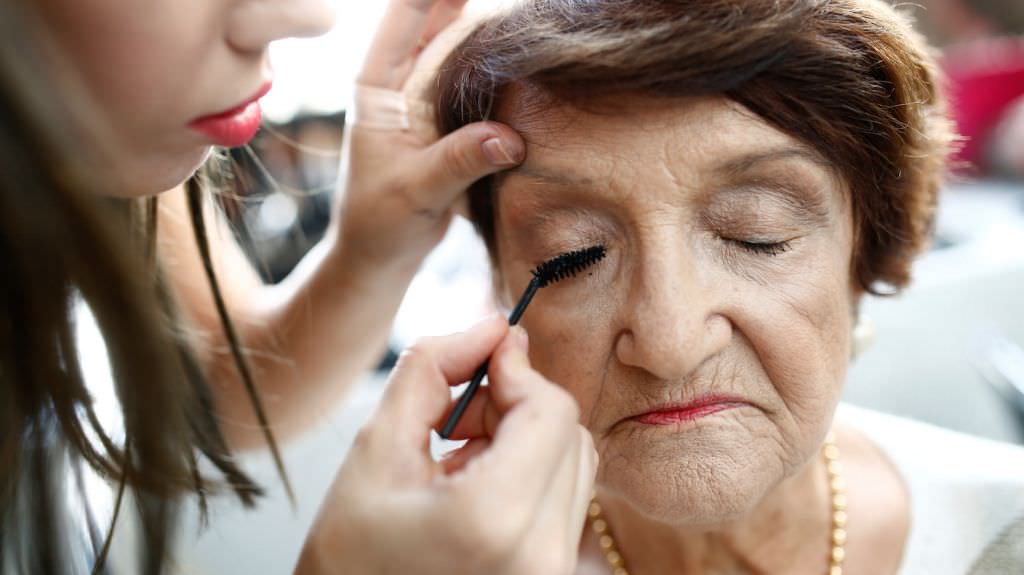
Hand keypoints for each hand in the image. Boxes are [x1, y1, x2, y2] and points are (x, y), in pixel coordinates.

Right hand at [295, 316, 597, 574]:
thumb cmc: (347, 557)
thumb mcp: (374, 450)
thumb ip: (433, 371)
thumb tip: (492, 325)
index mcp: (496, 518)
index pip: (549, 410)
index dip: (517, 369)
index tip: (482, 354)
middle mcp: (542, 554)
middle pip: (568, 432)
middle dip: (516, 403)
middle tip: (454, 415)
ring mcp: (552, 574)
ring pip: (575, 463)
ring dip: (524, 437)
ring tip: (457, 454)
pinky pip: (565, 500)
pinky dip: (529, 473)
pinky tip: (474, 485)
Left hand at [335, 0, 523, 272]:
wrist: (380, 255)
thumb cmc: (380, 223)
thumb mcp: (417, 191)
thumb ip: (460, 160)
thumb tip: (512, 139)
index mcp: (377, 86)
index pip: (404, 17)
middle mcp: (400, 83)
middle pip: (436, 20)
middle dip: (466, 3)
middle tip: (515, 2)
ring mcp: (426, 99)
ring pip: (461, 46)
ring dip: (488, 29)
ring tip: (524, 19)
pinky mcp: (450, 120)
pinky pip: (479, 82)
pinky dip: (501, 69)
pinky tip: (528, 55)